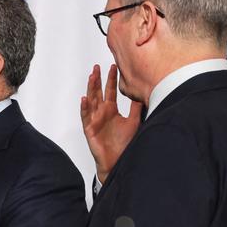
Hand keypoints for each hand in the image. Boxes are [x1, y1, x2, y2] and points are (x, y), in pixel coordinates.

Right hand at [80, 64, 141, 182]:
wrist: (117, 160)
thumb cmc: (124, 144)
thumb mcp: (134, 122)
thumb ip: (136, 108)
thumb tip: (142, 94)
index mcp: (111, 110)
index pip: (110, 91)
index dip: (111, 79)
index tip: (114, 66)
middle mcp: (101, 113)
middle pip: (98, 92)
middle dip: (98, 79)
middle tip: (97, 67)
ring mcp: (94, 120)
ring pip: (91, 101)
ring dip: (90, 88)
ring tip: (91, 77)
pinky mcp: (89, 129)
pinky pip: (85, 116)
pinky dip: (84, 107)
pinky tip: (84, 99)